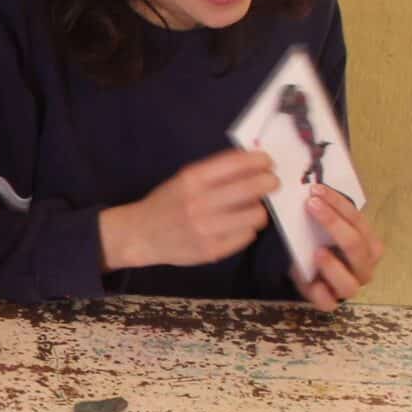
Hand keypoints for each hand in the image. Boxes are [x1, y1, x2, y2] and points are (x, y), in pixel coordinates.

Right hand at [100, 150, 278, 271]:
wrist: (141, 235)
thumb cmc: (167, 202)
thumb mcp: (185, 179)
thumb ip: (216, 171)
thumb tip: (255, 164)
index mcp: (192, 179)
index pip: (237, 163)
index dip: (260, 161)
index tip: (267, 163)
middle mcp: (200, 202)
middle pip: (254, 188)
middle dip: (269, 183)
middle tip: (270, 184)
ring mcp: (207, 229)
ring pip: (256, 215)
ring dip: (258, 210)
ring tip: (249, 209)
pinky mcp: (212, 250)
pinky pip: (247, 236)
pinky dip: (246, 230)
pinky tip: (235, 227)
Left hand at [296, 187, 383, 311]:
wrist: (305, 267)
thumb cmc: (319, 242)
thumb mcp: (324, 226)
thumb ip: (325, 211)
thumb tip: (314, 188)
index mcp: (369, 244)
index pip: (357, 220)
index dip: (337, 203)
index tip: (316, 190)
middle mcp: (364, 266)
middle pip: (356, 246)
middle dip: (333, 224)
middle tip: (311, 206)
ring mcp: (349, 286)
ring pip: (348, 282)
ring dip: (333, 266)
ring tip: (317, 251)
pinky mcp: (331, 302)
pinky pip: (329, 302)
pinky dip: (321, 293)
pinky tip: (311, 282)